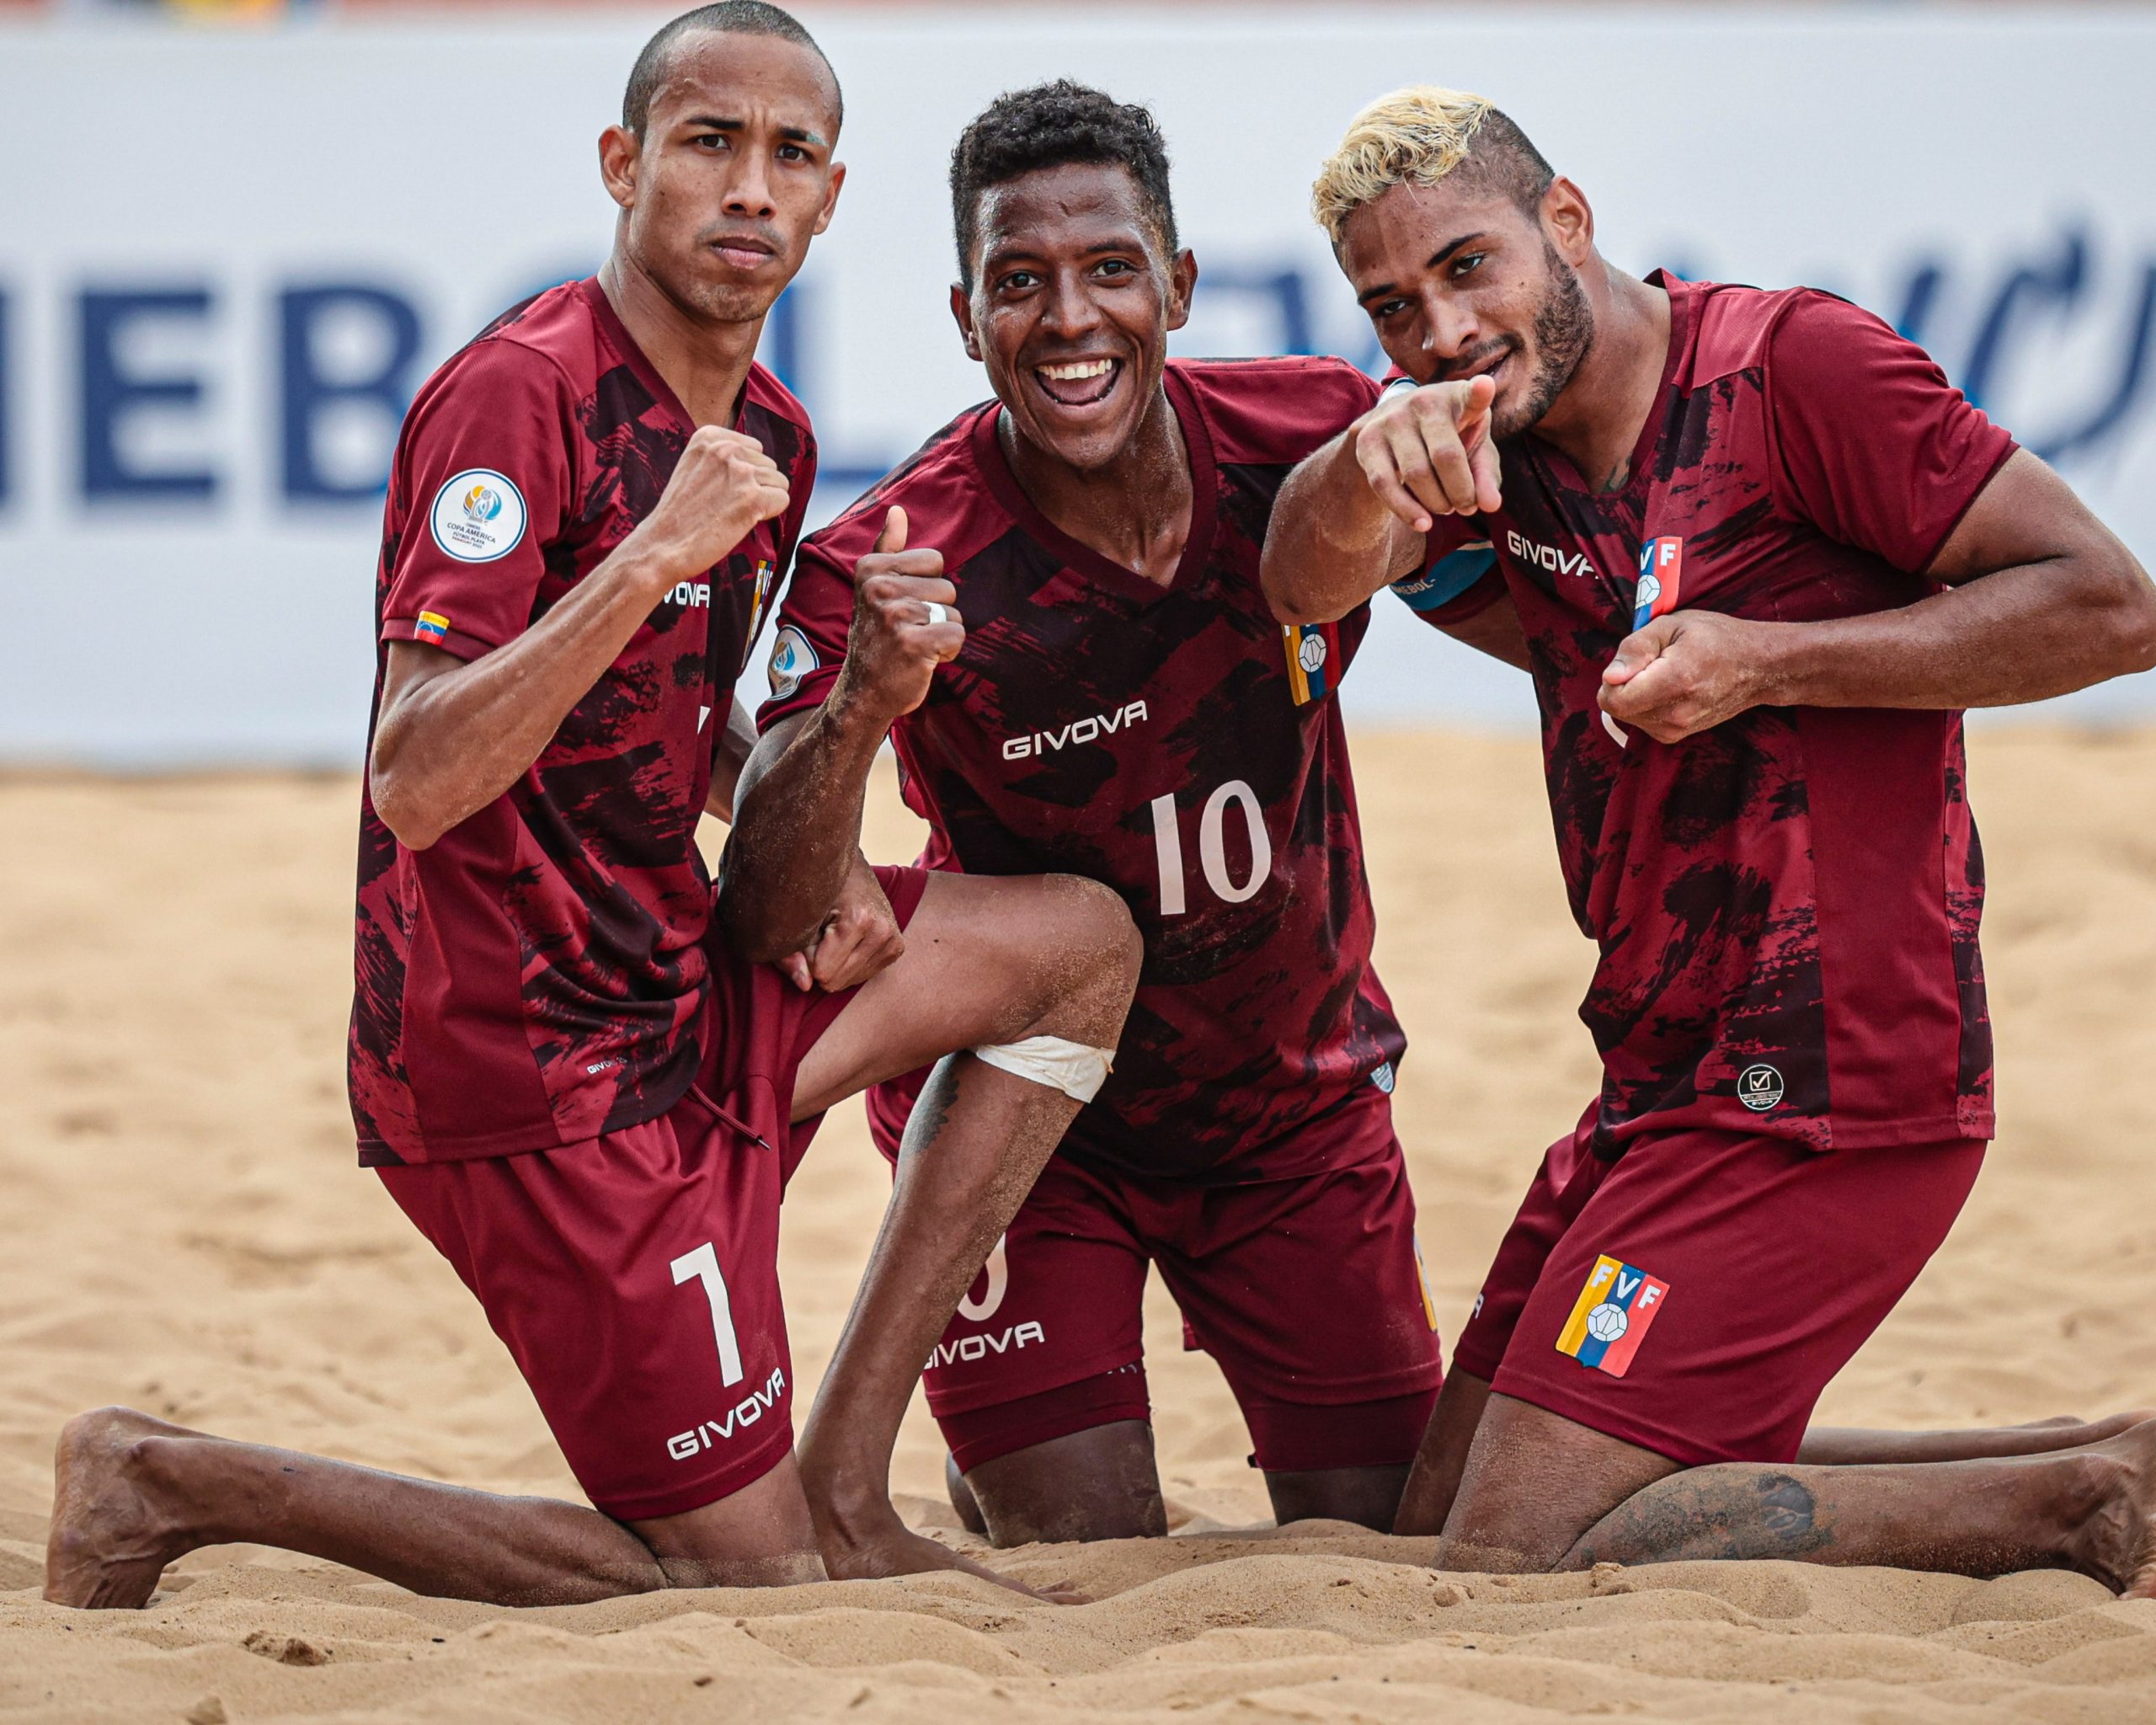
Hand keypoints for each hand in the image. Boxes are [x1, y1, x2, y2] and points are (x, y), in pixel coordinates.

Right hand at [622, 426, 788, 585]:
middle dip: (756, 486)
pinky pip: (783, 499)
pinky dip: (770, 514)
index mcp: (709, 436)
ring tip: (734, 513)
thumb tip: (758, 461)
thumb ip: (723, 457)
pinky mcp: (752, 498)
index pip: (755, 448)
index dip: (745, 473)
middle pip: (769, 465)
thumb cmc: (680, 513)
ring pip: (779, 482)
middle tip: (727, 505)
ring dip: (764, 501)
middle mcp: (725, 448)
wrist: (663, 544)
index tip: (721, 488)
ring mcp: (740, 472)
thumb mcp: (694, 466)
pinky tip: (744, 521)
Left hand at [779, 853, 903, 992]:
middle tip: (820, 933)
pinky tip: (848, 941)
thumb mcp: (797, 916)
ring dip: (834, 963)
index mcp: (859, 919)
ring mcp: (893, 941)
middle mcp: (882, 932)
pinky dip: (848, 964)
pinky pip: (861, 976)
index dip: (807, 955)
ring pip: (848, 982)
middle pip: (835, 981)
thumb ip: (791, 953)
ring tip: (834, 934)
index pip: (822, 971)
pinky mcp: (897, 948)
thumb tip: (804, 986)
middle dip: (819, 962)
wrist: (851, 869)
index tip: (810, 931)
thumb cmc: (818, 889)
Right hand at [830, 506, 964, 724]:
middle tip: (908, 633)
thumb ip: (889, 549)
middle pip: (947, 588)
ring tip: (914, 646)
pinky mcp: (914, 643)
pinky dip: (948, 652)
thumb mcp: (875, 590)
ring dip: (941, 633)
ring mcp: (895, 616)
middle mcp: (879, 588)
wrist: (863, 693)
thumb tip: (897, 510)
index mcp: (871, 568)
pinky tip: (924, 661)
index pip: (934, 560)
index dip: (927, 588)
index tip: (902, 609)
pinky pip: (958, 634)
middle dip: (936, 613)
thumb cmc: (877, 639)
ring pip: (954, 613)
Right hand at [1353, 374, 1501, 530]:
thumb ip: (1486, 476)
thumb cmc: (1447, 441)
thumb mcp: (1474, 452)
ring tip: (1445, 507)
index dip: (1478, 393)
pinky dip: (1406, 510)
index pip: (1471, 395)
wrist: (1392, 430)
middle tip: (1466, 506)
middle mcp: (1424, 401)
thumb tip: (1490, 505)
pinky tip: (1422, 524)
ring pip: (1416, 474)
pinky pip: (1385, 484)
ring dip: (1436, 503)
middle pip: (1446, 457)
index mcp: (1458, 397)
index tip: (1484, 387)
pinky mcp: (1366, 440)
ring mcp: (1392, 418)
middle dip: (1461, 492)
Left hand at [1598, 610, 1781, 742]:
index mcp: (1674, 681)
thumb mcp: (1672, 624)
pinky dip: (1646, 705)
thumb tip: (1609, 677)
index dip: (1613, 678)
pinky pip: (1642, 722)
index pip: (1613, 699)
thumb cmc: (1716, 638)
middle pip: (1617, 709)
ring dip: (1635, 695)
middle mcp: (1675, 714)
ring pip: (1628, 716)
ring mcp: (1677, 729)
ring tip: (1663, 675)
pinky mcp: (1676, 736)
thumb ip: (1636, 648)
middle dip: (1622, 684)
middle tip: (1652, 664)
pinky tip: (1668, 689)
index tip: (1635, 660)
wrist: (1757, 666)